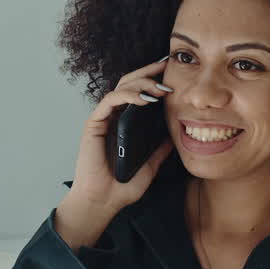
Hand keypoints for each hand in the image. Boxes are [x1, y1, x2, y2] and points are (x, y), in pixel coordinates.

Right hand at [55, 56, 174, 248]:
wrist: (103, 202)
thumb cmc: (121, 187)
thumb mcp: (150, 166)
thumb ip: (159, 150)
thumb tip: (175, 136)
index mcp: (124, 124)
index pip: (138, 93)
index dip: (153, 80)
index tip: (173, 74)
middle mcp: (112, 117)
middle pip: (129, 83)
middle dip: (148, 72)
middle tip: (167, 66)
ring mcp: (102, 119)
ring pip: (120, 88)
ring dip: (141, 83)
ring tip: (160, 87)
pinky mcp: (94, 124)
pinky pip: (110, 101)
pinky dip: (126, 96)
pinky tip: (144, 99)